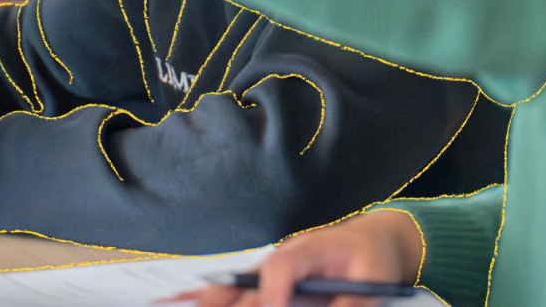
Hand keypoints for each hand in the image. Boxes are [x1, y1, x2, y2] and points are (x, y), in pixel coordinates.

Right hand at [169, 210, 423, 306]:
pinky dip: (213, 298)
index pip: (282, 265)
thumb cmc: (373, 262)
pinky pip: (233, 295)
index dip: (271, 293)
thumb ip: (348, 305)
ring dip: (210, 299)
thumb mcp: (374, 284)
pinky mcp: (266, 288)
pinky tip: (183, 299)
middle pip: (244, 284)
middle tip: (203, 303)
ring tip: (172, 301)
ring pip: (230, 292)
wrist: (373, 244)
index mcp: (310, 249)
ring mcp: (268, 273)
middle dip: (222, 300)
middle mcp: (280, 259)